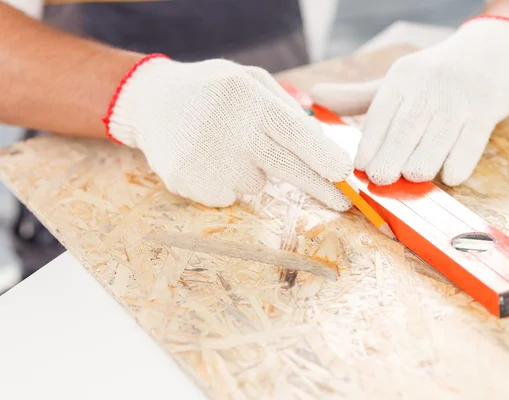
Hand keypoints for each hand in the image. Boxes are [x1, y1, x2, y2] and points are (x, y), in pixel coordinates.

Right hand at [104, 56, 352, 210]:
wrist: (151, 102)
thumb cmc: (210, 91)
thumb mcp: (248, 80)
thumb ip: (284, 105)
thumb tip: (320, 140)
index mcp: (247, 99)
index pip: (296, 135)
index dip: (324, 159)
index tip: (346, 176)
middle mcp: (229, 132)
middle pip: (286, 169)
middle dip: (319, 188)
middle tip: (342, 203)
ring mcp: (207, 162)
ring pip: (255, 184)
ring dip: (251, 171)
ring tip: (223, 146)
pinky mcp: (189, 185)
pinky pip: (228, 194)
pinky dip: (226, 183)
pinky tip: (207, 159)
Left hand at [310, 16, 508, 186]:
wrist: (493, 48)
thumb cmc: (436, 74)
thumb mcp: (398, 79)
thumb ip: (358, 95)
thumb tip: (315, 95)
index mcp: (403, 78)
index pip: (380, 115)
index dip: (369, 144)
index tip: (358, 168)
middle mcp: (429, 86)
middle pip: (405, 131)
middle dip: (390, 160)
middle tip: (380, 179)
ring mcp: (459, 99)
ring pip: (435, 141)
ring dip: (421, 166)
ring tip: (412, 177)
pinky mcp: (487, 110)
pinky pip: (471, 144)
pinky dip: (459, 164)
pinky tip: (450, 177)